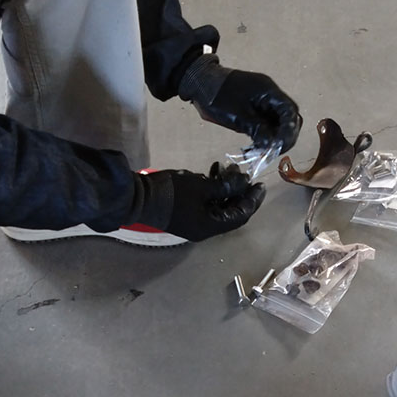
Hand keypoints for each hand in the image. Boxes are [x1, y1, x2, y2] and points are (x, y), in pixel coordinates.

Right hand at [138, 163, 265, 241]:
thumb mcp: (202, 186)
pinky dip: (213, 189)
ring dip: (226, 187)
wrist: (137, 196)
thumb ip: (226, 185)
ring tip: (228, 168)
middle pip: (230, 211)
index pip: (240, 216)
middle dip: (239, 191)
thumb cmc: (171, 192)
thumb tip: (245, 182)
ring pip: (219, 205)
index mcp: (210, 227)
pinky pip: (206, 202)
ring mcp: (194, 221)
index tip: (259, 185)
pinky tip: (213, 171)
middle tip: (244, 173)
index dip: (252, 200)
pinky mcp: (186, 213)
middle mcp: (205, 228)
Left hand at [178, 55, 302, 153]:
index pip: (290, 112)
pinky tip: (257, 146)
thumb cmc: (216, 95)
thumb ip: (258, 130)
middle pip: (288, 118)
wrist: (199, 82)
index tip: (280, 147)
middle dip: (284, 136)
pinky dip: (265, 135)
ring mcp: (263, 101)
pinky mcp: (256, 108)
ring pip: (278, 122)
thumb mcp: (237, 116)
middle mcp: (270, 95)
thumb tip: (272, 145)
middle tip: (273, 152)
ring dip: (274, 138)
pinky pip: (267, 123)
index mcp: (269, 91)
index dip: (289, 131)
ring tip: (263, 152)